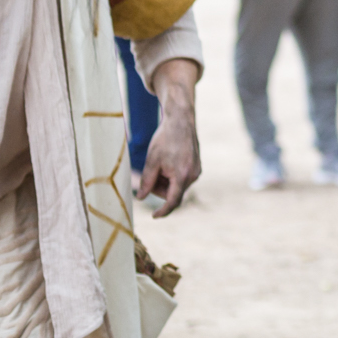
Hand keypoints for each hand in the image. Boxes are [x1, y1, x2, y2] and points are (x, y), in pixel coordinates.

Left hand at [138, 59, 201, 216]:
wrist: (181, 121)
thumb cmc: (165, 140)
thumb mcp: (151, 161)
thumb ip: (146, 182)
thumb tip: (141, 198)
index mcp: (182, 176)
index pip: (173, 201)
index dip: (163, 211)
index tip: (154, 217)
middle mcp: (193, 175)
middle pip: (173, 193)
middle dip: (159, 188)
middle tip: (150, 173)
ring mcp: (197, 170)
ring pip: (177, 185)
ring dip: (165, 181)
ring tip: (160, 163)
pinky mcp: (197, 166)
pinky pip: (182, 178)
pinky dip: (172, 175)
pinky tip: (168, 160)